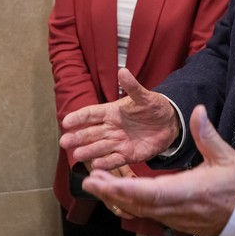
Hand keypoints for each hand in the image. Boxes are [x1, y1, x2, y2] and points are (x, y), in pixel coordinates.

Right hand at [60, 68, 179, 169]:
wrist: (170, 123)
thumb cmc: (154, 107)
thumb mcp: (144, 96)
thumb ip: (132, 87)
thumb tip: (122, 71)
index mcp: (111, 112)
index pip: (91, 114)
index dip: (78, 117)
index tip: (66, 122)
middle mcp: (111, 128)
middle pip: (91, 133)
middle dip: (77, 137)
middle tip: (64, 142)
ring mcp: (119, 142)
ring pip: (100, 147)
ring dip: (88, 151)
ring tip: (76, 155)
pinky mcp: (128, 154)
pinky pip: (115, 159)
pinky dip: (106, 162)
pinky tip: (96, 165)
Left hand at [81, 105, 234, 235]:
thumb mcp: (225, 156)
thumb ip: (207, 134)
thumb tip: (197, 110)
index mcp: (189, 190)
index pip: (154, 192)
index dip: (129, 189)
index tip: (109, 182)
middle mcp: (177, 207)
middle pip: (139, 203)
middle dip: (112, 192)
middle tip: (89, 181)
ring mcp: (174, 216)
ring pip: (139, 209)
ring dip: (115, 197)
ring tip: (94, 183)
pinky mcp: (172, 219)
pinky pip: (145, 212)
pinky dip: (127, 202)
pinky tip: (113, 192)